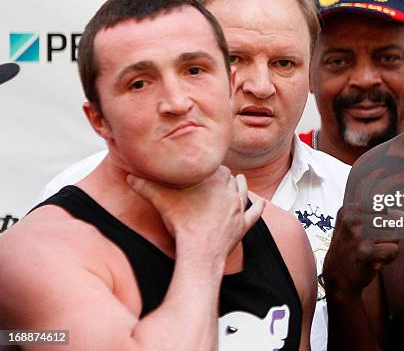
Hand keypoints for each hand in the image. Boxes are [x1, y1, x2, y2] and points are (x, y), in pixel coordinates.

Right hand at [126, 166, 262, 256]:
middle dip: (223, 177)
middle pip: (230, 178)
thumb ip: (145, 186)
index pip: (217, 167)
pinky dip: (258, 207)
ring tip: (236, 182)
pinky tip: (260, 203)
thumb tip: (129, 177)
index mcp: (215, 180)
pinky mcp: (244, 225)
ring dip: (240, 186)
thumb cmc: (182, 223)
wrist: (200, 250)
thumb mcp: (161, 200)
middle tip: (216, 178)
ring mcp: (240, 208)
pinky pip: (255, 213)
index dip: (210, 168)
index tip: (205, 169)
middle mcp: (231, 191)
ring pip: (243, 190)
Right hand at [322, 203, 398, 298]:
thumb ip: (380, 215)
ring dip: (388, 247)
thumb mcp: (356, 226)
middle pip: (392, 221)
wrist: (338, 279)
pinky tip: (375, 261)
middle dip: (388, 235)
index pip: (384, 208)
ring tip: (372, 253)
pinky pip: (394, 249)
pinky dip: (389, 258)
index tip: (370, 234)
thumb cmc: (353, 250)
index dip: (384, 223)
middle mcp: (352, 219)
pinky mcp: (366, 252)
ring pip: (395, 235)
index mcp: (350, 210)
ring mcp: (358, 235)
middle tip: (371, 245)